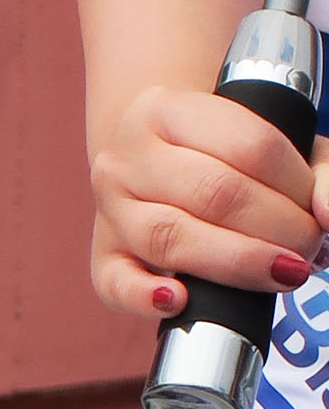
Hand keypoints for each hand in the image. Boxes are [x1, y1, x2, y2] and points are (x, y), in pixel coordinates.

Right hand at [89, 79, 323, 318]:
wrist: (151, 163)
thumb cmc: (218, 155)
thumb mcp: (268, 141)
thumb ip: (316, 172)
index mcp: (166, 108)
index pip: (250, 144)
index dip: (297, 185)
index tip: (317, 211)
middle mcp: (127, 155)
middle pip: (215, 192)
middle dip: (278, 228)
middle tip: (308, 250)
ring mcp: (109, 209)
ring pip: (173, 237)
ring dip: (239, 263)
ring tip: (283, 274)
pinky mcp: (101, 258)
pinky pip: (116, 284)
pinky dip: (145, 297)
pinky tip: (178, 300)